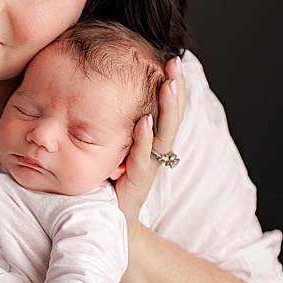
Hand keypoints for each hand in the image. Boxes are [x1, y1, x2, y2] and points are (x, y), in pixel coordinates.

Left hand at [114, 56, 186, 241]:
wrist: (112, 223)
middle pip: (170, 115)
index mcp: (152, 141)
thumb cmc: (113, 183)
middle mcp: (155, 151)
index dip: (172, 85)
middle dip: (175, 88)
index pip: (166, 108)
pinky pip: (142, 157)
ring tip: (168, 83)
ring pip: (163, 133)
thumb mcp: (116, 148)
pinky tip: (145, 121)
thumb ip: (119, 124)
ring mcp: (148, 166)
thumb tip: (106, 90)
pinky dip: (144, 139)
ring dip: (166, 107)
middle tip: (175, 63)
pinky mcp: (137, 180)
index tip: (172, 59)